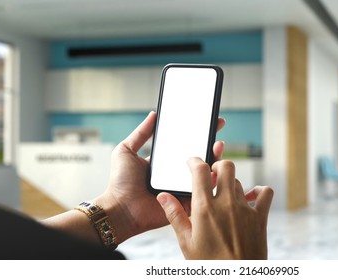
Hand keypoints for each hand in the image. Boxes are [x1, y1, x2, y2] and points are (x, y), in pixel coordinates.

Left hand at [97, 112, 225, 242]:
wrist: (120, 209)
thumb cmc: (120, 183)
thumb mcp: (126, 151)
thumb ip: (140, 133)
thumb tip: (153, 114)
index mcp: (165, 163)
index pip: (184, 145)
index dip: (196, 134)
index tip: (206, 121)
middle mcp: (176, 174)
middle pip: (198, 157)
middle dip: (210, 143)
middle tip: (216, 130)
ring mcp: (182, 188)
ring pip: (204, 172)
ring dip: (214, 158)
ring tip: (217, 145)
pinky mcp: (186, 202)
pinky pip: (202, 190)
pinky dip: (211, 180)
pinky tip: (214, 168)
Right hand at [157, 158, 273, 259]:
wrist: (236, 278)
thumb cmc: (208, 264)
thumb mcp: (186, 242)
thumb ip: (175, 215)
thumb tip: (163, 196)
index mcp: (204, 209)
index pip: (200, 170)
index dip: (195, 161)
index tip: (192, 162)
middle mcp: (226, 204)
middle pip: (226, 167)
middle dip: (217, 166)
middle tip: (211, 175)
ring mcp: (245, 209)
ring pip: (239, 181)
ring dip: (231, 184)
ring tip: (224, 196)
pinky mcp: (260, 217)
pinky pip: (265, 193)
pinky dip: (259, 191)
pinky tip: (251, 197)